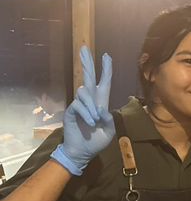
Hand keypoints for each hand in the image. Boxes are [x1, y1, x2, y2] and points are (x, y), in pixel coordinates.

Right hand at [51, 46, 114, 175]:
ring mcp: (79, 105)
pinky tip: (91, 122)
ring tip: (95, 120)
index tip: (107, 56)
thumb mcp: (109, 131)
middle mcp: (90, 101)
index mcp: (101, 103)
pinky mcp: (71, 111)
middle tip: (84, 49)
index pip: (104, 82)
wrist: (83, 152)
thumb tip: (102, 109)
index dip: (106, 70)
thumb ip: (109, 120)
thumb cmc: (97, 141)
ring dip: (92, 106)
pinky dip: (87, 113)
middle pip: (87, 77)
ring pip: (84, 93)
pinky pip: (79, 105)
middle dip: (87, 63)